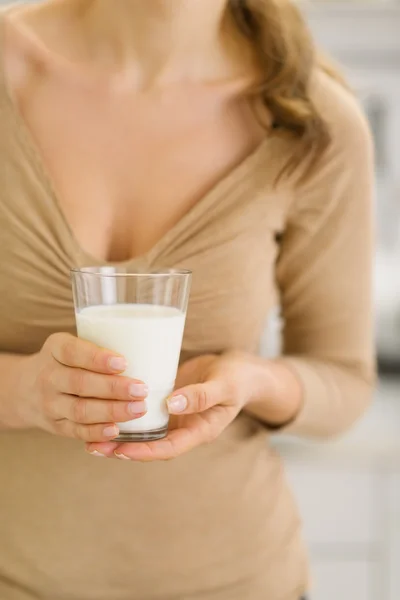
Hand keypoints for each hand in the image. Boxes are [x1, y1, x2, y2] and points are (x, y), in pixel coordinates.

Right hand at [14, 333, 147, 441]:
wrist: (24, 388)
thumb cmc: (64, 360)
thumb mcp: (70, 343)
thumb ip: (100, 342)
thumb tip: (151, 342)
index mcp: (55, 348)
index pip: (72, 352)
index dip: (97, 358)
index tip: (123, 362)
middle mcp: (48, 376)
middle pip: (80, 384)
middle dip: (113, 388)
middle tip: (141, 389)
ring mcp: (50, 403)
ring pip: (80, 410)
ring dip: (111, 411)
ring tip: (138, 409)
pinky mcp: (55, 426)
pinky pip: (76, 431)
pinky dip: (97, 433)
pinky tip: (117, 431)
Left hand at [86, 352, 267, 460]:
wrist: (242, 370)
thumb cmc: (238, 378)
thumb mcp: (225, 385)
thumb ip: (202, 396)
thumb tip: (172, 405)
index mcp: (200, 431)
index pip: (169, 449)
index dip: (144, 452)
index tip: (120, 450)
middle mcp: (184, 428)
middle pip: (150, 445)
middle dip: (123, 449)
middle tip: (93, 446)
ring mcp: (175, 417)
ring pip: (144, 431)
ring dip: (120, 434)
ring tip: (89, 434)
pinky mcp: (167, 402)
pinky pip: (145, 414)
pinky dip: (126, 414)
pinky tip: (105, 408)